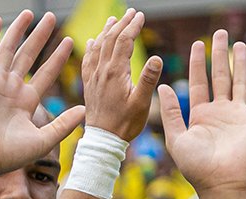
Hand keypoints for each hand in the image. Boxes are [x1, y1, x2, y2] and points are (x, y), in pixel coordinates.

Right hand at [0, 12, 82, 175]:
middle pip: (30, 55)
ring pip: (10, 49)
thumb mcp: (43, 140)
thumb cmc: (10, 155)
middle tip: (52, 17)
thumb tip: (85, 109)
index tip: (70, 41)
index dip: (58, 57)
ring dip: (19, 31)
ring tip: (31, 13)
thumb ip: (64, 124)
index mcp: (28, 101)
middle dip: (41, 37)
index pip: (47, 72)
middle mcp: (13, 88)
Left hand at [80, 9, 162, 142]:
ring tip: (113, 20)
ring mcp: (93, 76)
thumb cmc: (125, 123)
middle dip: (122, 24)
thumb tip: (156, 58)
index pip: (124, 41)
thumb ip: (149, 80)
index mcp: (116, 72)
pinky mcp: (89, 84)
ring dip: (107, 31)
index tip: (140, 15)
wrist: (104, 139)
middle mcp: (102, 70)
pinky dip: (91, 47)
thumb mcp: (142, 103)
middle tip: (131, 12)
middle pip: (111, 39)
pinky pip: (88, 60)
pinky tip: (92, 41)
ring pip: (98, 46)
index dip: (133, 26)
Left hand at [159, 30, 245, 194]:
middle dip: (219, 55)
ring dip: (239, 62)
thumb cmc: (197, 166)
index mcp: (201, 115)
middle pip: (219, 76)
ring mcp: (239, 114)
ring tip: (238, 43)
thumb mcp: (176, 137)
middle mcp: (220, 112)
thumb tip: (163, 86)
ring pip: (239, 81)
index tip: (197, 44)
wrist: (222, 183)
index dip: (197, 63)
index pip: (198, 82)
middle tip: (219, 34)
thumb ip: (171, 112)